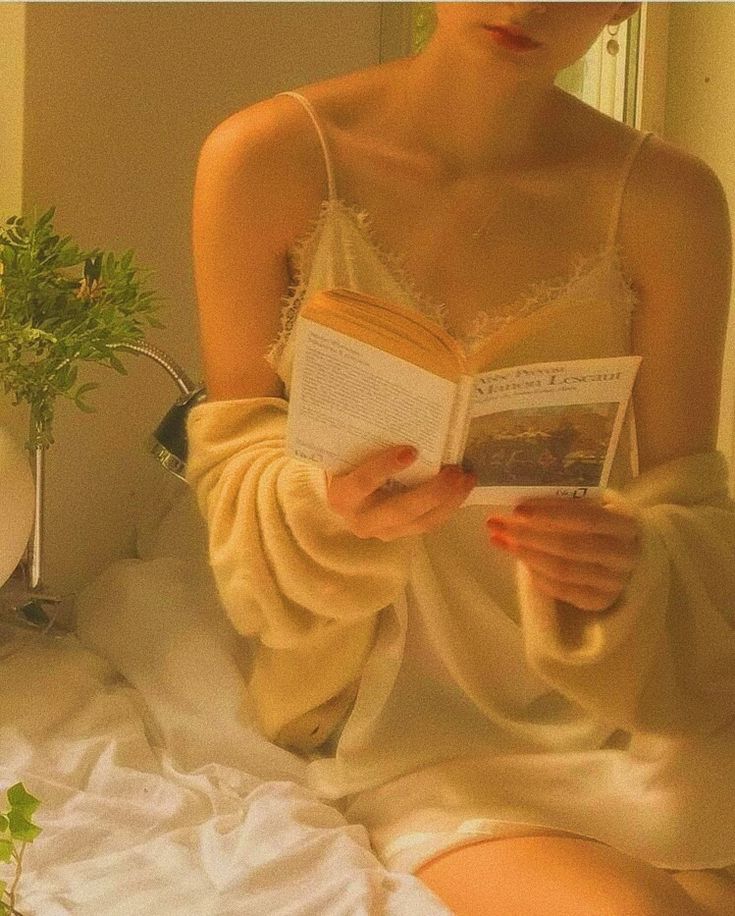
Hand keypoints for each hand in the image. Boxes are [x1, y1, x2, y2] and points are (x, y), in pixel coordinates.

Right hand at [326, 445, 475, 541]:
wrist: (344, 495)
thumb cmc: (348, 466)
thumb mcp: (349, 454)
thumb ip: (366, 442)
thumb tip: (398, 411)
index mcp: (342, 496)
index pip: (362, 484)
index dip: (385, 468)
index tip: (411, 451)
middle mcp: (361, 520)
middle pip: (399, 511)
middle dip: (432, 492)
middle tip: (454, 470)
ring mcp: (383, 532)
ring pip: (420, 522)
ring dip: (448, 501)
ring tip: (466, 478)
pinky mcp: (402, 534)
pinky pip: (429, 524)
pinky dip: (449, 506)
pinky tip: (463, 488)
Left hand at [486, 498, 640, 611]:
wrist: (627, 551)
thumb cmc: (603, 519)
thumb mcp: (595, 503)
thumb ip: (568, 501)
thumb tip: (522, 502)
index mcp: (627, 523)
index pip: (588, 518)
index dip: (551, 514)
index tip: (518, 509)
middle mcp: (625, 555)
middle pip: (570, 547)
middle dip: (528, 535)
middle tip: (498, 525)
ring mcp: (614, 582)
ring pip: (563, 571)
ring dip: (526, 555)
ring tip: (501, 540)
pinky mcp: (600, 601)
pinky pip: (562, 591)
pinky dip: (537, 575)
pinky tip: (521, 560)